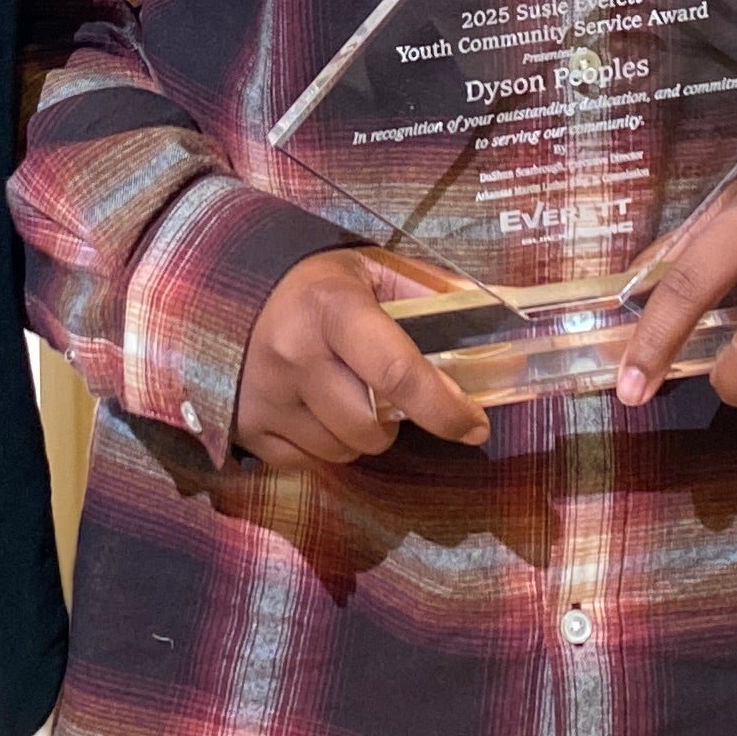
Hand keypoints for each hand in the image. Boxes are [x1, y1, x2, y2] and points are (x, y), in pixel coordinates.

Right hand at [235, 249, 490, 469]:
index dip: (445, 408)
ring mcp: (264, 395)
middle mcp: (293, 354)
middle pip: (371, 428)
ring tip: (347, 398)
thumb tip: (511, 321)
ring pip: (342, 452)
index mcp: (332, 307)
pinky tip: (314, 412)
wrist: (225, 283)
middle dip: (395, 421)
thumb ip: (439, 296)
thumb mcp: (375, 270)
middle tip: (388, 396)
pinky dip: (322, 447)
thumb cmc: (319, 282)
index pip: (398, 374)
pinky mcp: (245, 426)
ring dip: (359, 435)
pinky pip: (305, 465)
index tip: (475, 425)